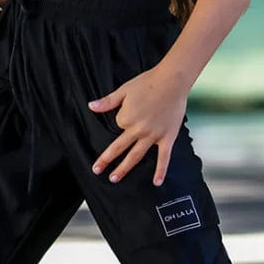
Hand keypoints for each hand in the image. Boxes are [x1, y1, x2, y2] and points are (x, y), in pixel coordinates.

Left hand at [87, 64, 189, 185]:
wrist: (172, 81)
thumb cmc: (147, 83)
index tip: (132, 110)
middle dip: (107, 160)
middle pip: (119, 148)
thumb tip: (91, 106)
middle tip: (97, 170)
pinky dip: (161, 170)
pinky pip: (164, 157)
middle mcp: (138, 130)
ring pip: (136, 156)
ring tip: (114, 178)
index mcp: (126, 118)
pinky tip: (156, 183)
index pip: (118, 124)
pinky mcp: (168, 138)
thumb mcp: (123, 90)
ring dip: (124, 168)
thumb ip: (107, 102)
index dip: (123, 118)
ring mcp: (153, 136)